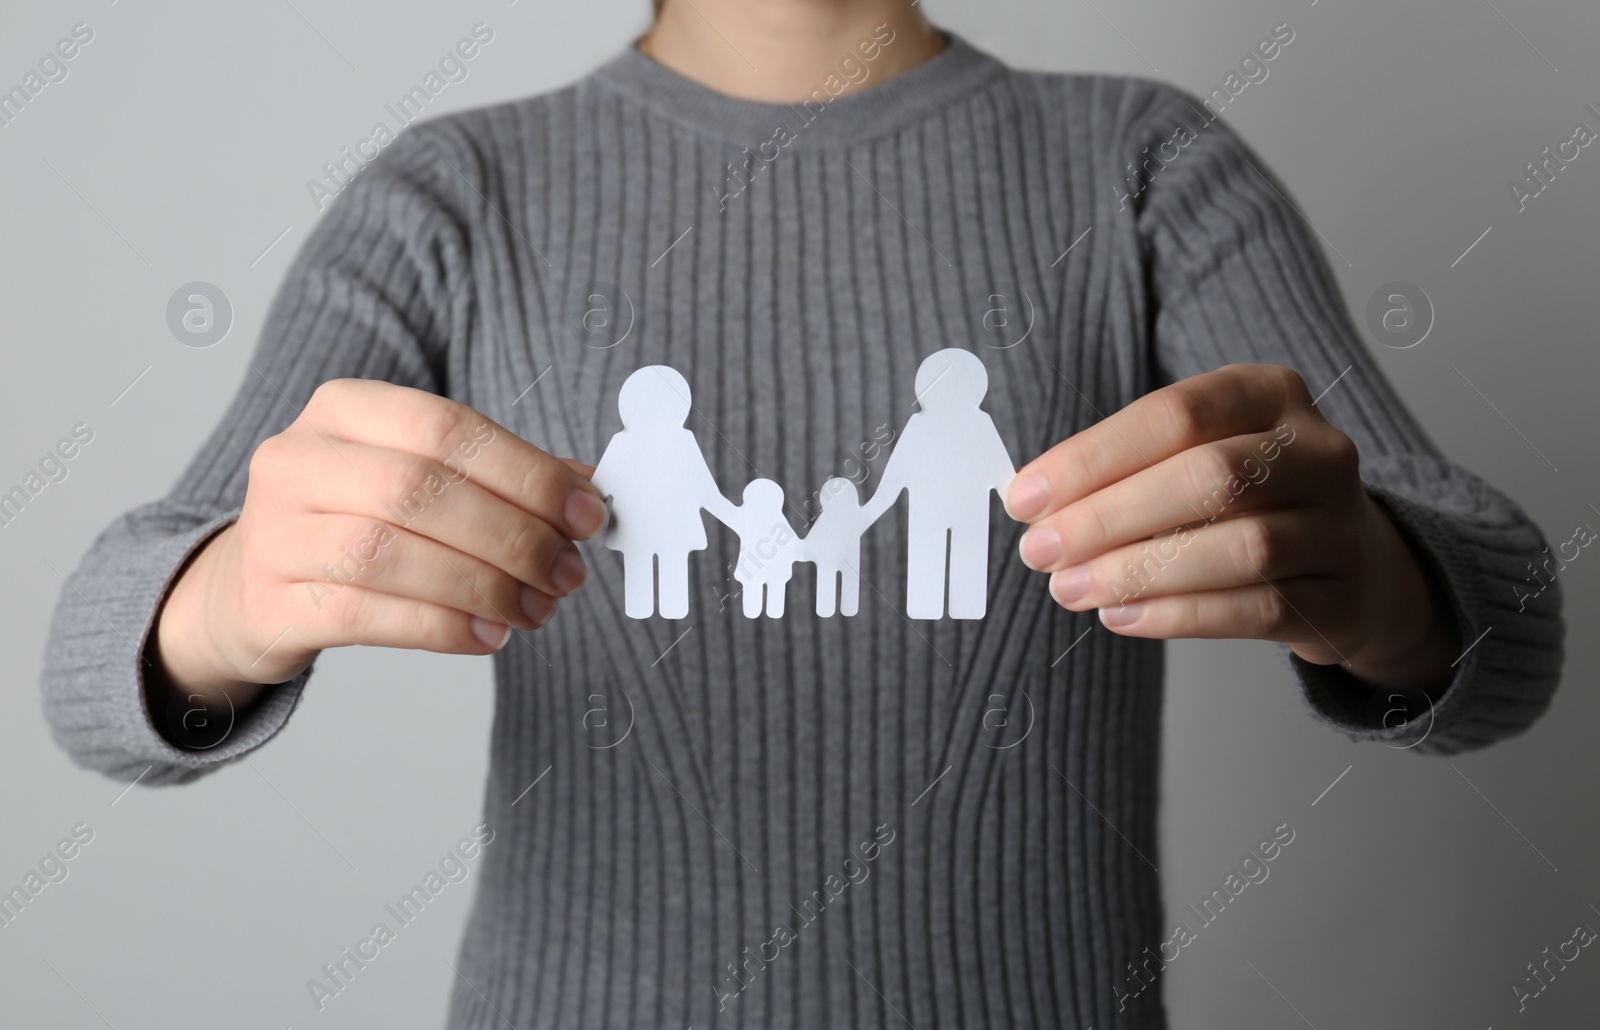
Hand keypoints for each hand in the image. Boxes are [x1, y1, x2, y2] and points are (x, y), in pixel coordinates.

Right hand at [152, 380, 607, 706]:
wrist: (250, 586)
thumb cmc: (354, 521)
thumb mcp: (417, 477)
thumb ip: (500, 477)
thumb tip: (588, 489)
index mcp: (345, 409)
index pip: (447, 426)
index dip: (528, 472)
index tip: (587, 513)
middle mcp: (298, 459)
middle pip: (420, 490)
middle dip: (512, 535)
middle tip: (566, 571)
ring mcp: (275, 531)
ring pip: (389, 553)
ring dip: (483, 586)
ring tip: (536, 608)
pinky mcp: (270, 601)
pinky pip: (366, 615)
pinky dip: (441, 628)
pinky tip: (489, 635)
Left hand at [1003, 364, 1458, 692]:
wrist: (1351, 568)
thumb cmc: (1246, 502)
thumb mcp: (1195, 456)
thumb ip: (1126, 469)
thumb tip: (1035, 504)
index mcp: (1269, 394)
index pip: (1174, 415)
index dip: (1092, 457)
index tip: (1025, 497)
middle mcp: (1317, 451)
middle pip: (1208, 477)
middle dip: (1108, 516)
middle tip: (1040, 551)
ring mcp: (1340, 525)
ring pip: (1240, 547)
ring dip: (1139, 570)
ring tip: (1071, 589)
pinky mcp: (1342, 597)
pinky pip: (1257, 608)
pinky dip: (1178, 614)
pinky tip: (1121, 615)